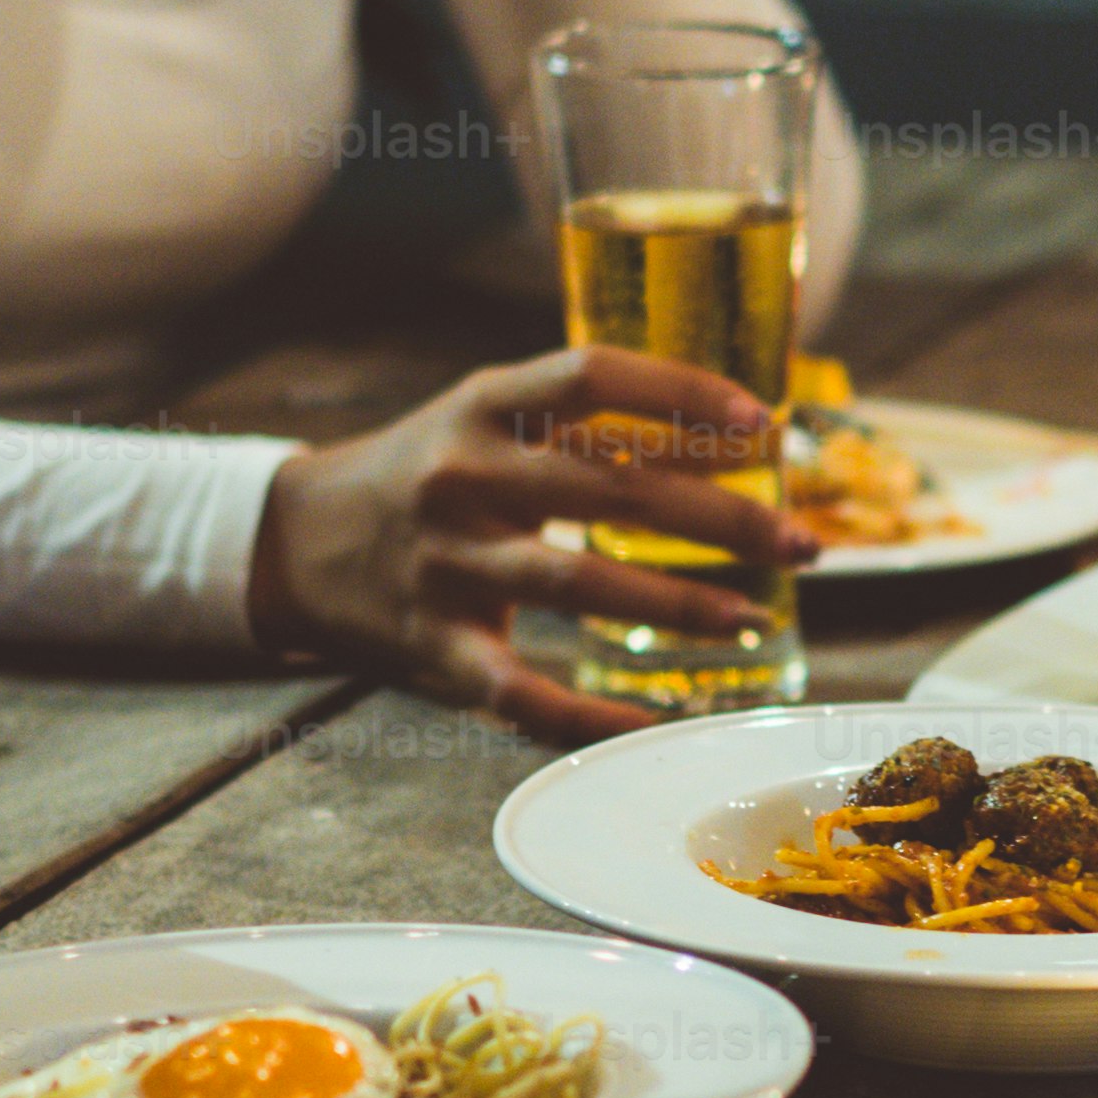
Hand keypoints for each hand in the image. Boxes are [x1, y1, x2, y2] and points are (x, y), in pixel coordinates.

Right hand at [254, 347, 797, 742]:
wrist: (296, 540)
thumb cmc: (428, 470)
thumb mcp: (486, 415)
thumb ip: (583, 417)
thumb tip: (732, 424)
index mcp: (485, 406)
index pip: (595, 376)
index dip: (686, 393)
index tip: (766, 424)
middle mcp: (464, 476)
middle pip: (615, 488)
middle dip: (724, 519)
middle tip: (801, 545)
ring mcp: (445, 563)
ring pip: (577, 587)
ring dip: (679, 605)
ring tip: (753, 619)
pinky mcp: (431, 643)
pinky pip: (518, 692)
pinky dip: (587, 715)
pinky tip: (652, 721)